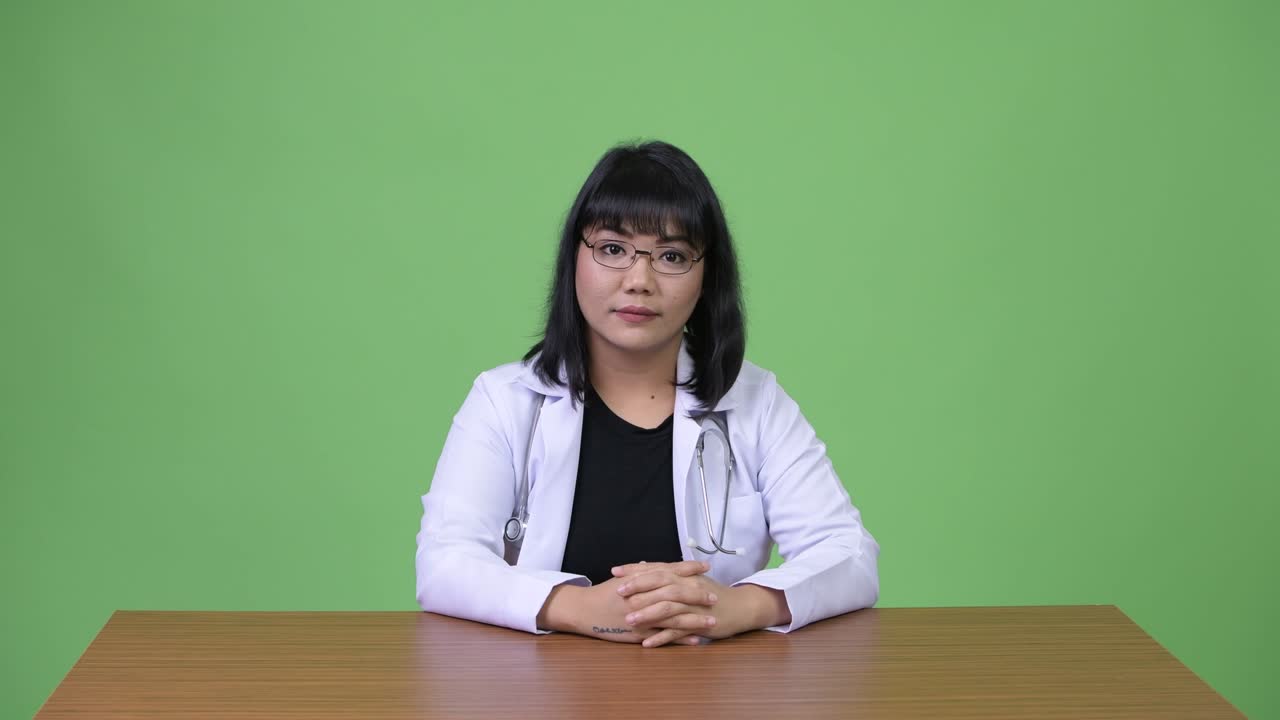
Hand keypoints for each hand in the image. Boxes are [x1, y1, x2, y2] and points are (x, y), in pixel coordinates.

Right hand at [542, 571, 718, 645]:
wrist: (584, 611)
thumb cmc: (603, 593)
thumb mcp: (622, 578)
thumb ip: (639, 571)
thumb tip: (652, 563)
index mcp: (641, 581)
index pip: (669, 571)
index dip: (688, 569)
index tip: (706, 567)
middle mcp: (643, 597)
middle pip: (675, 595)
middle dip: (697, 595)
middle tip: (715, 596)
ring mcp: (642, 617)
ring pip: (673, 618)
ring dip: (694, 619)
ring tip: (712, 620)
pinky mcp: (639, 633)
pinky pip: (663, 637)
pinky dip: (680, 638)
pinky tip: (696, 639)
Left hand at [612, 561, 748, 646]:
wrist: (739, 607)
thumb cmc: (710, 593)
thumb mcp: (689, 579)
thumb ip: (668, 574)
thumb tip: (644, 566)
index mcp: (683, 575)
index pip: (655, 569)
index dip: (635, 569)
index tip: (615, 571)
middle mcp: (687, 587)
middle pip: (660, 584)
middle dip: (638, 588)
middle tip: (618, 593)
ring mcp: (693, 606)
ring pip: (668, 608)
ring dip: (647, 614)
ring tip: (629, 620)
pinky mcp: (699, 624)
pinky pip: (678, 631)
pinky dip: (661, 637)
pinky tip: (646, 643)